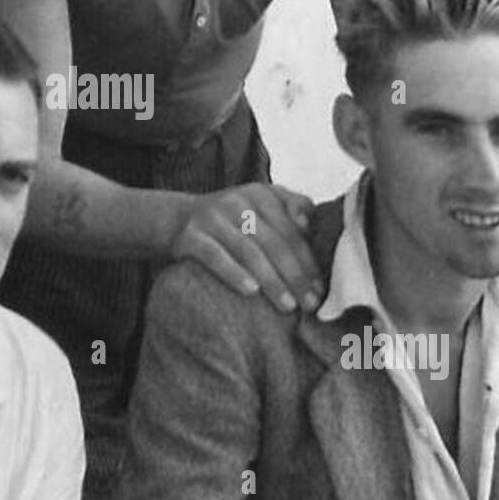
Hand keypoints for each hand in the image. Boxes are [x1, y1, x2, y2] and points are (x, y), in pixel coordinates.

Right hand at [171, 182, 322, 314]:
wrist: (177, 219)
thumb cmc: (233, 222)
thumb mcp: (261, 208)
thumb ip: (293, 212)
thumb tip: (314, 230)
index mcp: (261, 193)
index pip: (291, 228)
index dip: (309, 259)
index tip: (322, 288)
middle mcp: (236, 200)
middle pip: (273, 241)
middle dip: (295, 275)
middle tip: (310, 304)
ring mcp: (211, 217)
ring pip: (248, 251)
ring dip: (271, 280)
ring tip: (288, 306)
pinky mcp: (189, 235)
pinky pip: (214, 256)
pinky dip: (233, 273)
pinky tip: (251, 292)